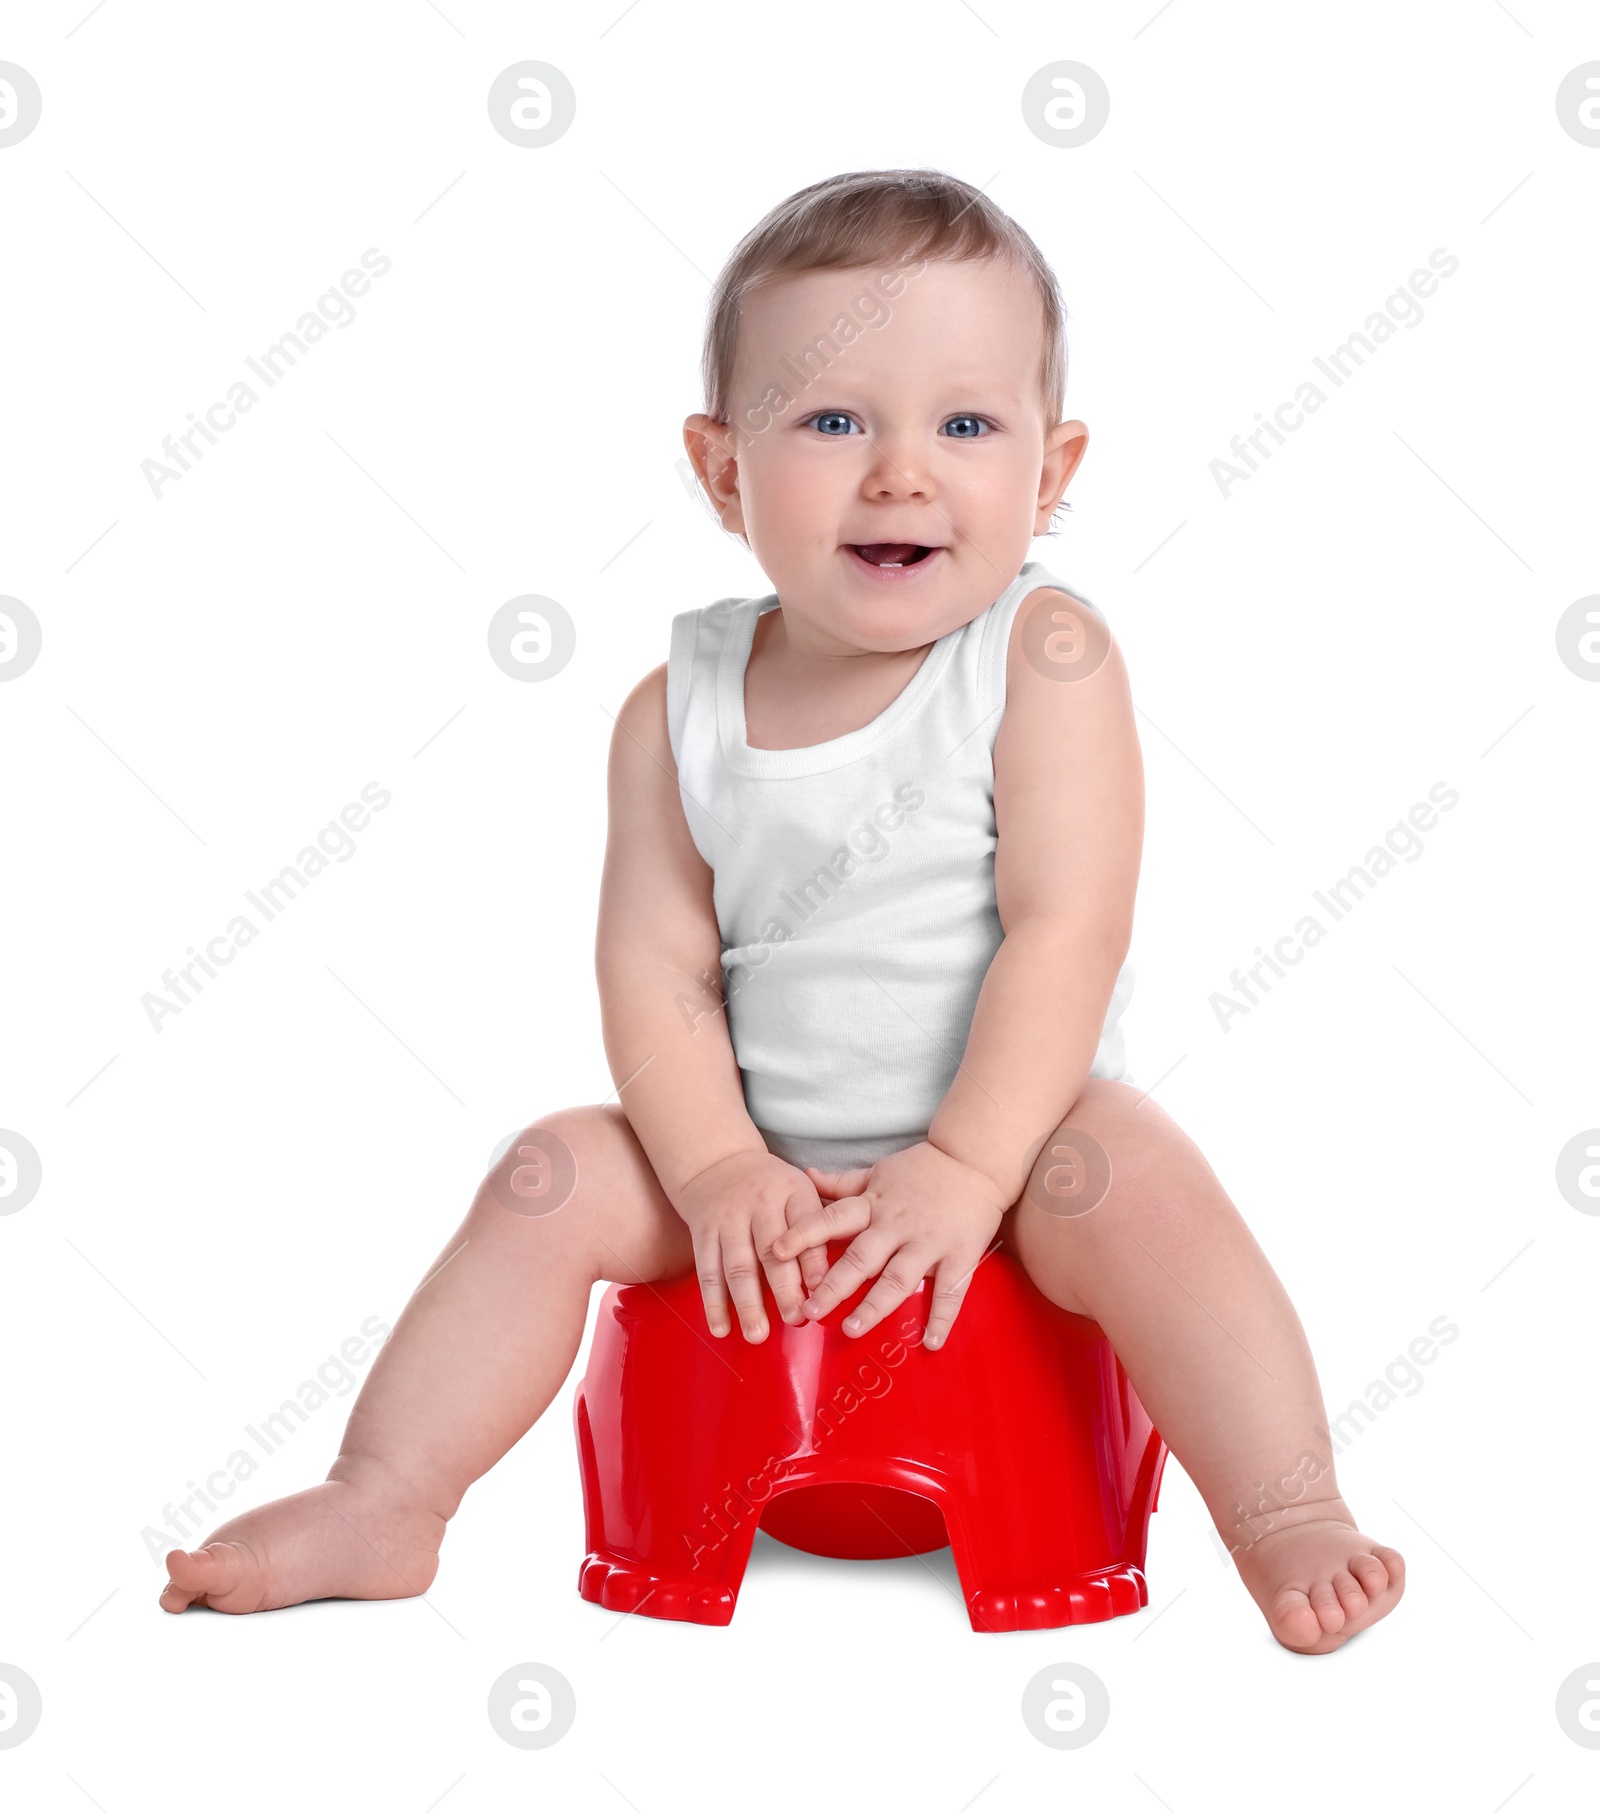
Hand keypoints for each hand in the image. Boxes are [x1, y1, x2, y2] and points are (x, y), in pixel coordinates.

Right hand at [672, 1149, 831, 1341]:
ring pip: (738, 1264)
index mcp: (792, 1192)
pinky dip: (713, 1302)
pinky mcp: (703, 1233)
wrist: (718, 1161)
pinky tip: (721, 1327)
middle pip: (771, 1249)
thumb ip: (820, 1227)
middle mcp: (759, 1204)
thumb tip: (836, 1275)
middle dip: (783, 1288)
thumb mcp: (801, 1190)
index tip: (822, 1288)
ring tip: (758, 1333)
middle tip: (795, 1319)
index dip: (813, 1257)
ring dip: (747, 1303)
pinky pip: (707, 1271)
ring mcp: (728, 1219)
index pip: (806, 1224)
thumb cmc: (771, 1187)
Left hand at [770, 1141, 1010, 1348]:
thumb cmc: (922, 1169)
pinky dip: (941, 1319)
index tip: (777, 1252)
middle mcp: (897, 1225)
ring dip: (875, 1306)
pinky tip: (929, 1343)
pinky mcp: (959, 1256)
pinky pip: (950, 1292)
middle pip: (860, 1257)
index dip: (804, 1234)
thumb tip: (804, 1177)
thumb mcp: (878, 1171)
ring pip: (898, 1278)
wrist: (974, 1160)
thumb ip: (841, 1182)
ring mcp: (929, 1243)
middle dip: (833, 1285)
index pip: (832, 1218)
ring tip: (853, 1330)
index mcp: (874, 1204)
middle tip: (809, 1310)